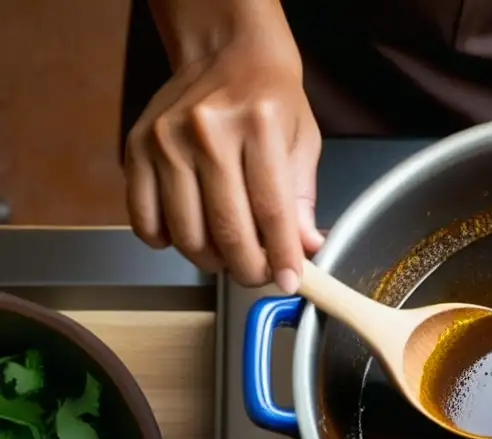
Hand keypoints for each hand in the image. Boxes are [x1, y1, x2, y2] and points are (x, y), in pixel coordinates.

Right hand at [125, 34, 322, 291]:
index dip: (281, 257)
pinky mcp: (136, 151)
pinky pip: (145, 221)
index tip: (288, 282)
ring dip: (212, 260)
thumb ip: (302, 200)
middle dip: (248, 268)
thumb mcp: (304, 142)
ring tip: (230, 254)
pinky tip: (192, 232)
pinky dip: (169, 242)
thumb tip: (306, 249)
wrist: (226, 53)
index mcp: (257, 127)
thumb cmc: (271, 99)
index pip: (271, 211)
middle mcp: (206, 134)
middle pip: (227, 230)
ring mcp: (165, 142)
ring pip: (187, 235)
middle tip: (260, 273)